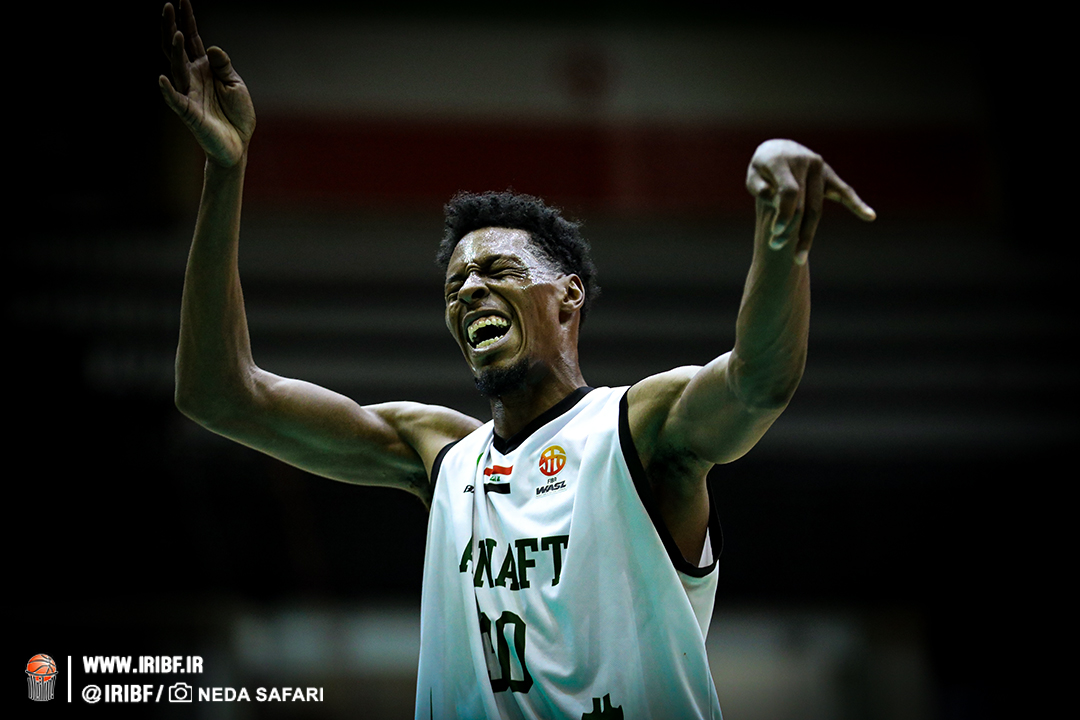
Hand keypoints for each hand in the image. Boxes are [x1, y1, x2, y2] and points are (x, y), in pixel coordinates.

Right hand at [158, 0, 254, 167]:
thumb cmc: (237, 115)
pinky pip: (176, 100)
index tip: (182, 0)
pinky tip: (163, 78)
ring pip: (176, 68)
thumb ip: (223, 65)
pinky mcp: (190, 113)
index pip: (192, 40)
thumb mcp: (235, 85)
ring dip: (175, 51)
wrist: (239, 144)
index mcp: (204, 69)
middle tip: (166, 6)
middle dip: (171, 27)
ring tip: (177, 33)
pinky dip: (169, 90)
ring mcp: (189, 94)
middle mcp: (192, 78)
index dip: (187, 20)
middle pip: (177, 48)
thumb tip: (211, 48)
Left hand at [746, 139, 874, 264]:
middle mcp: (806, 162)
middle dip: (792, 230)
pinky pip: (844, 191)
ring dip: (807, 234)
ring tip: (799, 258)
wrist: (778, 149)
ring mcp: (820, 168)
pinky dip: (856, 204)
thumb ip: (759, 186)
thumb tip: (773, 199)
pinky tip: (869, 216)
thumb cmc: (762, 167)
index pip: (790, 191)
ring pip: (817, 207)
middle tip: (778, 249)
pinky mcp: (829, 175)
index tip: (775, 232)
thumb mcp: (753, 174)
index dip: (784, 212)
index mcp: (785, 161)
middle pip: (804, 204)